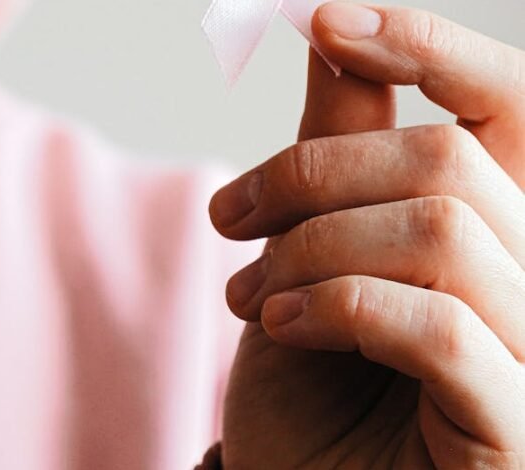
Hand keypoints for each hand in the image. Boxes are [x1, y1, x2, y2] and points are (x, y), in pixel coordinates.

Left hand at [210, 4, 524, 468]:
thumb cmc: (311, 375)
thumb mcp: (314, 245)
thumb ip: (343, 142)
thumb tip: (329, 30)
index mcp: (497, 225)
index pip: (507, 105)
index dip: (430, 47)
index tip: (326, 23)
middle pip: (446, 161)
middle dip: (310, 174)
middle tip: (229, 216)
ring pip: (439, 233)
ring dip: (310, 250)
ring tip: (246, 292)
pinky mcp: (513, 426)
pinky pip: (439, 324)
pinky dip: (338, 307)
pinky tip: (280, 327)